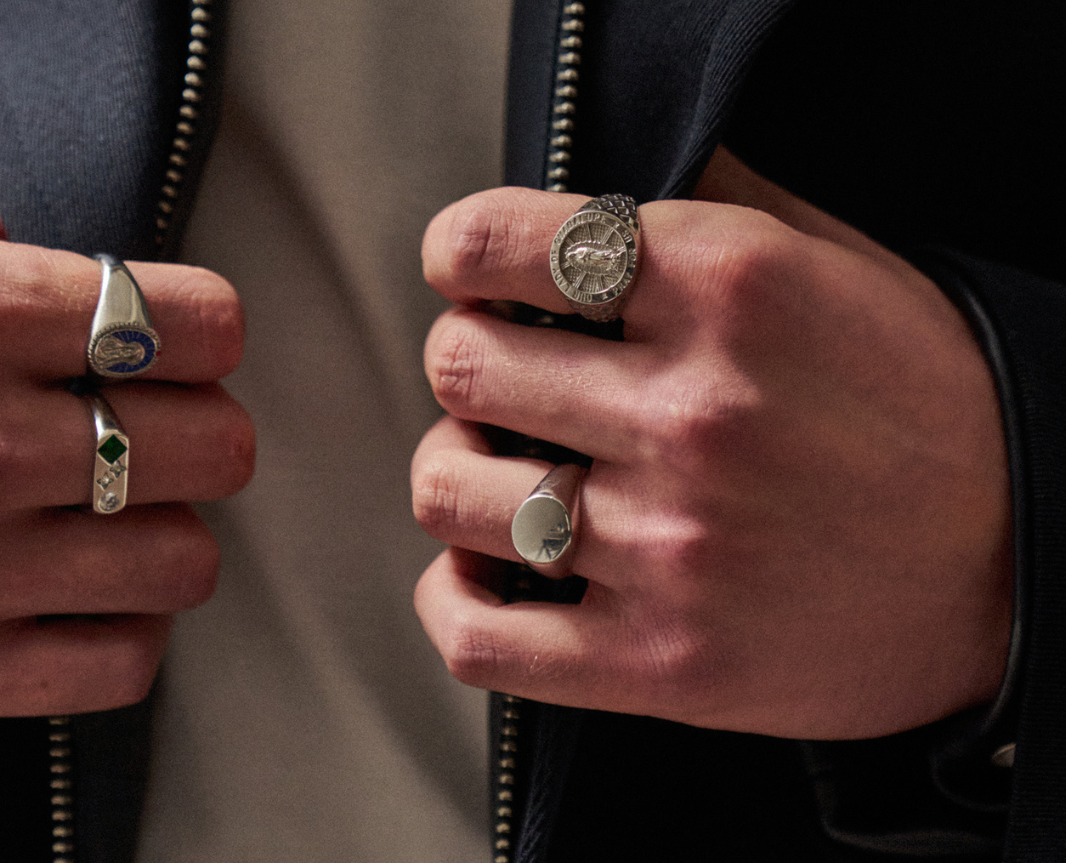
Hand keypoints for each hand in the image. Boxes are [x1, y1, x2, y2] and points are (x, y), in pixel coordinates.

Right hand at [0, 176, 253, 716]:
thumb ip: (26, 220)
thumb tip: (145, 234)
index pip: (201, 324)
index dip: (206, 333)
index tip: (180, 347)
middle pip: (216, 448)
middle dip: (199, 432)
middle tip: (153, 430)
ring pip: (185, 563)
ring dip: (164, 535)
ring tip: (113, 514)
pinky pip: (125, 663)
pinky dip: (123, 627)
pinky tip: (80, 589)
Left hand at [411, 149, 1011, 739]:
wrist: (1024, 566)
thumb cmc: (923, 405)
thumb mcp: (838, 265)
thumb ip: (717, 203)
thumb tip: (597, 179)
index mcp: (727, 289)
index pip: (496, 243)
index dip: (461, 255)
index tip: (473, 276)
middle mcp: (694, 413)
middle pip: (459, 364)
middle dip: (468, 362)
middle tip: (506, 381)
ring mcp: (674, 546)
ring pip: (446, 490)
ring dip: (458, 472)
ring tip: (504, 471)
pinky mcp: (663, 662)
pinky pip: (480, 638)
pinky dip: (451, 602)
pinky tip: (481, 574)